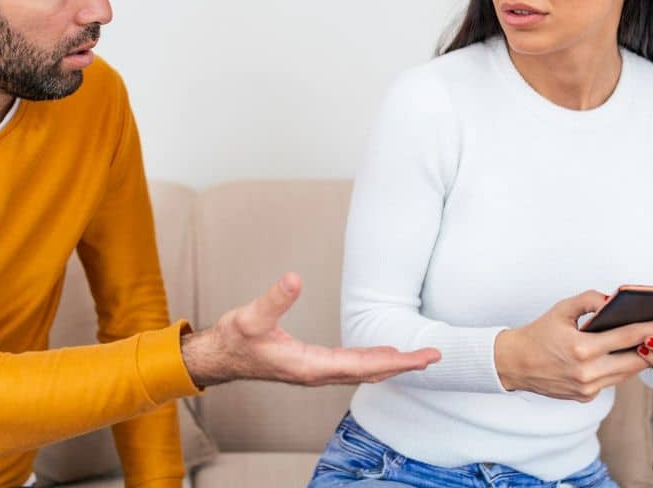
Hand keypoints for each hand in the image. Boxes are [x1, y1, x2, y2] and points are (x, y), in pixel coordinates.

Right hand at [180, 272, 441, 387]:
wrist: (218, 358)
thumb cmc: (234, 339)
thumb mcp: (252, 316)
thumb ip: (275, 299)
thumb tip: (295, 278)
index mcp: (309, 366)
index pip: (362, 365)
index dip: (395, 360)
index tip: (421, 357)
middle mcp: (317, 373)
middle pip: (369, 371)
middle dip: (403, 365)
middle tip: (434, 357)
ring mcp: (315, 372)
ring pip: (362, 372)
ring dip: (391, 365)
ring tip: (417, 358)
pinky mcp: (311, 367)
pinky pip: (351, 368)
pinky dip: (373, 363)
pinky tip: (382, 357)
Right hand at [494, 289, 652, 401]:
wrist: (514, 364)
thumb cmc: (538, 333)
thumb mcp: (561, 309)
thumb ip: (589, 300)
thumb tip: (613, 299)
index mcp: (581, 348)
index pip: (628, 337)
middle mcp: (587, 372)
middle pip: (635, 360)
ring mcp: (587, 388)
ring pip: (626, 374)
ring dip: (640, 359)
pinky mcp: (586, 397)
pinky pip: (612, 381)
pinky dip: (621, 369)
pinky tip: (628, 357)